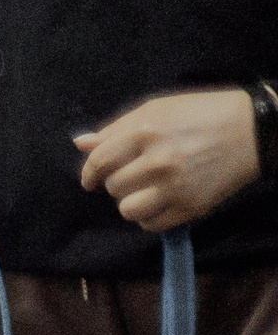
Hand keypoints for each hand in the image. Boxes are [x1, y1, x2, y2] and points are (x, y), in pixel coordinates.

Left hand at [78, 89, 259, 231]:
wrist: (254, 130)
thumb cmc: (202, 114)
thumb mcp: (159, 110)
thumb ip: (116, 128)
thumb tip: (79, 143)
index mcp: (146, 131)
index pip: (98, 161)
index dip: (89, 173)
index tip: (90, 180)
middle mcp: (158, 160)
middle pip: (112, 186)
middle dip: (118, 182)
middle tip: (135, 174)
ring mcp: (175, 186)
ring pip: (127, 209)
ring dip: (131, 202)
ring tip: (146, 190)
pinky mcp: (190, 206)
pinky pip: (150, 224)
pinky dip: (149, 216)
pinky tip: (160, 201)